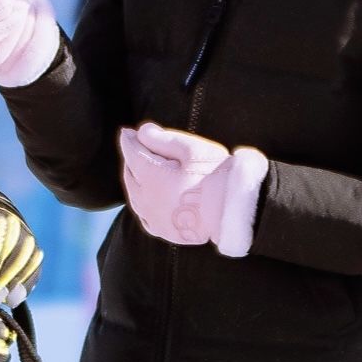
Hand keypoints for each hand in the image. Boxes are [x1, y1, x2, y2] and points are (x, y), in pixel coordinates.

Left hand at [120, 122, 268, 255]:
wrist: (234, 212)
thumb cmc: (216, 176)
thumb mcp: (193, 149)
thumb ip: (164, 139)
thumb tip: (142, 131)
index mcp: (151, 176)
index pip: (132, 153)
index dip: (129, 140)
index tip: (128, 132)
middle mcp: (146, 199)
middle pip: (130, 174)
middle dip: (131, 159)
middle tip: (136, 147)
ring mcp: (153, 217)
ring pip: (134, 196)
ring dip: (133, 180)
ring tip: (138, 169)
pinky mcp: (164, 231)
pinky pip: (144, 215)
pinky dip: (141, 203)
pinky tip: (147, 198)